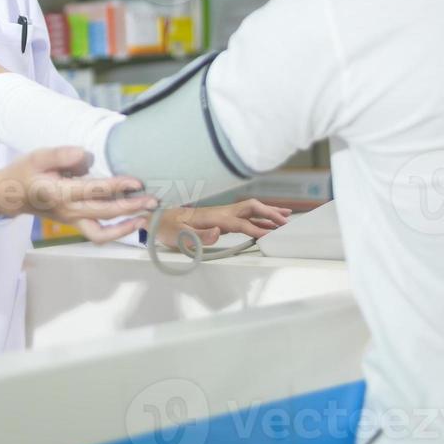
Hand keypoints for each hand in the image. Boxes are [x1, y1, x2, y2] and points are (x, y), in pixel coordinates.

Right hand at [0, 146, 155, 243]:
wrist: (10, 195)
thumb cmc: (24, 172)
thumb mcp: (38, 156)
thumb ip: (61, 155)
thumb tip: (86, 155)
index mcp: (58, 192)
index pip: (93, 191)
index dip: (117, 187)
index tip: (137, 182)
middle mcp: (67, 211)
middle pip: (104, 213)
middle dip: (131, 207)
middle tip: (153, 199)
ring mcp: (71, 221)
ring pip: (103, 231)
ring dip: (127, 225)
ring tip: (147, 215)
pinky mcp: (75, 224)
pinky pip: (98, 234)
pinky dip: (117, 232)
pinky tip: (133, 223)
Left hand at [153, 199, 291, 249]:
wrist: (157, 220)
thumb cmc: (167, 228)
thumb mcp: (179, 235)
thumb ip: (199, 236)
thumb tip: (219, 233)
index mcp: (213, 216)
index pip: (240, 223)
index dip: (257, 229)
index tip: (272, 236)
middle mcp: (220, 212)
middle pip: (251, 208)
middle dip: (270, 213)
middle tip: (286, 222)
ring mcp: (221, 213)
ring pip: (250, 210)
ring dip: (268, 213)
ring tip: (286, 217)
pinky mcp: (221, 217)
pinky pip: (244, 216)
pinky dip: (259, 217)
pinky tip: (267, 223)